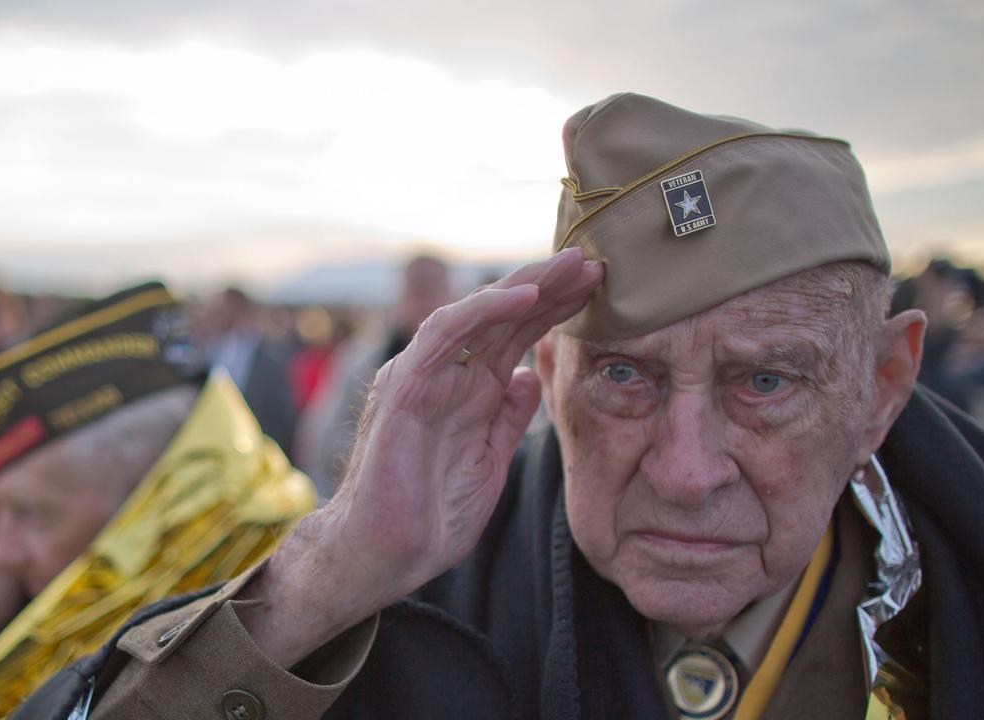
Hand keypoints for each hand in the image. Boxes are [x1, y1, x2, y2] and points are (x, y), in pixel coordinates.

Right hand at [238, 247, 602, 666]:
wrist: (384, 556)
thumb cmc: (430, 517)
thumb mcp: (489, 462)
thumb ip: (508, 418)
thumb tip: (529, 377)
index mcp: (470, 391)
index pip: (517, 335)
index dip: (557, 308)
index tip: (599, 289)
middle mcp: (448, 374)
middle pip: (504, 315)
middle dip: (550, 286)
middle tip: (596, 263)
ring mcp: (425, 375)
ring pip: (477, 312)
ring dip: (525, 285)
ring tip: (570, 267)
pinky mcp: (405, 386)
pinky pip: (444, 335)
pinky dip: (482, 311)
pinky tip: (523, 297)